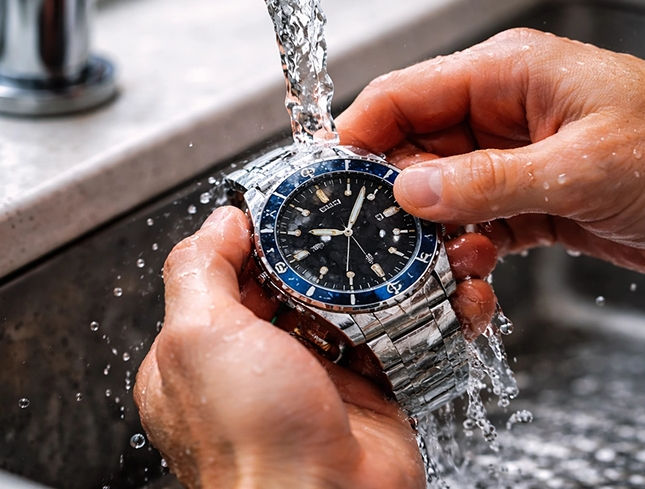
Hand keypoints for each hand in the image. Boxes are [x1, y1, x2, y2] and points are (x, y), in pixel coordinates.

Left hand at [135, 206, 497, 488]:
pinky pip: (405, 339)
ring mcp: (323, 376)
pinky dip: (429, 314)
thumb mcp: (198, 339)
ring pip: (361, 306)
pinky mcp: (375, 392)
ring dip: (390, 277)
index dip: (266, 233)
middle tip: (371, 217)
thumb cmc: (252, 442)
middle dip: (339, 251)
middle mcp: (265, 362)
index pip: (234, 270)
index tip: (301, 203)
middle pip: (306, 282)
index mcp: (210, 349)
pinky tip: (446, 292)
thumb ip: (199, 270)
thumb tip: (221, 221)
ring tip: (418, 248)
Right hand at [337, 28, 644, 280]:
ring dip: (433, 238)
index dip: (360, 133)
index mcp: (510, 75)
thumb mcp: (580, 168)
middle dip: (394, 200)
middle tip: (378, 245)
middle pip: (415, 151)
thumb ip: (486, 181)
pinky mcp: (537, 204)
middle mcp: (506, 115)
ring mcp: (519, 162)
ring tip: (438, 271)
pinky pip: (480, 228)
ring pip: (444, 198)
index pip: (406, 94)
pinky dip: (469, 256)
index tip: (329, 177)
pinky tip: (474, 279)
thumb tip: (408, 193)